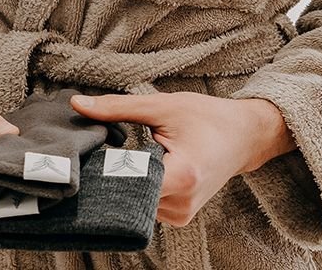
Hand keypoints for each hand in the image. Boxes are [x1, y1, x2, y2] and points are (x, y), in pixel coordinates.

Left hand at [70, 92, 293, 226]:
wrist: (244, 136)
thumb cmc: (207, 117)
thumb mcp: (162, 106)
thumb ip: (117, 108)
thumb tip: (77, 105)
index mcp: (182, 177)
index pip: (126, 183)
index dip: (101, 168)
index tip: (84, 153)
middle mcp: (182, 204)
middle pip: (127, 195)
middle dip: (108, 174)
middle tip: (94, 152)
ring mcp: (181, 215)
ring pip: (133, 203)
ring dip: (123, 182)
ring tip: (122, 157)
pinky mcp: (179, 217)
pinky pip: (145, 206)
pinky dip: (136, 188)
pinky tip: (136, 170)